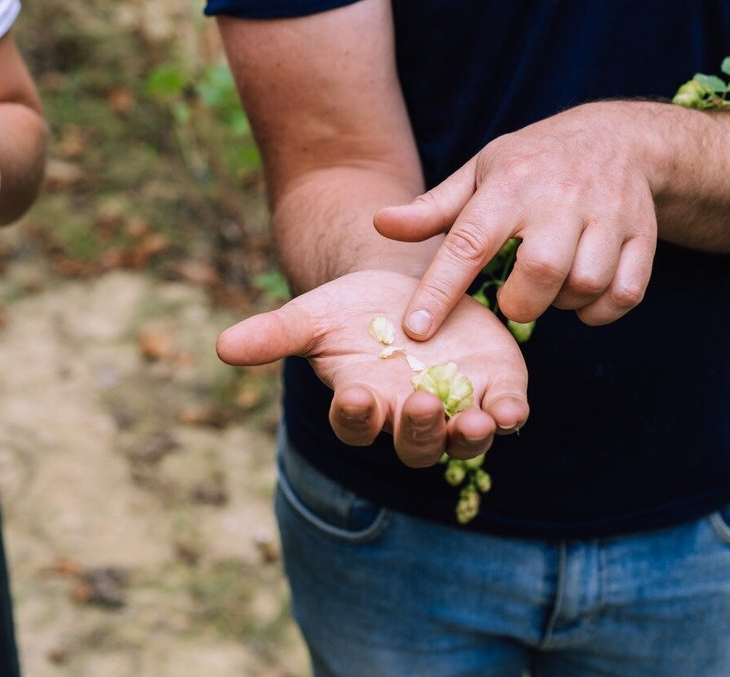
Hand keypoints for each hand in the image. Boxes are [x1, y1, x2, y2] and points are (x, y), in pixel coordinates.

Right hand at [216, 270, 528, 466]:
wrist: (409, 287)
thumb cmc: (353, 309)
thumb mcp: (314, 315)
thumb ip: (274, 335)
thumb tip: (221, 347)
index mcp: (363, 405)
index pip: (355, 424)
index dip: (355, 415)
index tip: (356, 394)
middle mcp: (409, 418)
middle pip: (414, 442)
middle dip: (419, 428)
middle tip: (422, 404)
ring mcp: (457, 408)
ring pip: (461, 439)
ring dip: (469, 436)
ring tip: (476, 423)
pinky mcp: (495, 389)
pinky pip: (504, 414)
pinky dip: (508, 417)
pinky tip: (509, 411)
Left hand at [374, 103, 659, 339]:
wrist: (618, 138)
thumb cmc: (530, 165)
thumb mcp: (478, 174)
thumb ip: (432, 209)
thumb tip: (380, 224)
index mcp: (508, 184)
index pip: (467, 243)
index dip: (439, 291)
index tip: (415, 330)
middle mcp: (559, 198)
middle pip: (537, 274)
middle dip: (517, 302)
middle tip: (511, 296)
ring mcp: (607, 215)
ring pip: (583, 286)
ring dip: (560, 304)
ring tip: (547, 286)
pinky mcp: (642, 236)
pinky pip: (622, 295)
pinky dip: (599, 310)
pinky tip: (580, 295)